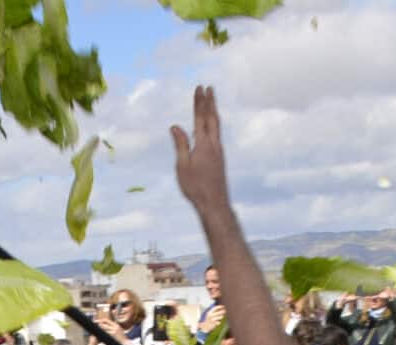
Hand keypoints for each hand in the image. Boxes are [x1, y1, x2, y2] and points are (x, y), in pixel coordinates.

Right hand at [170, 86, 229, 215]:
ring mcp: (219, 152)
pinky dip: (214, 125)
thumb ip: (180, 144)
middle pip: (213, 118)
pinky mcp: (220, 159)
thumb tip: (175, 126)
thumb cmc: (195, 187)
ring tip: (212, 102)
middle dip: (210, 102)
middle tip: (209, 88)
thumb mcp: (182, 166)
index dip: (199, 102)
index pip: (200, 118)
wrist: (215, 204)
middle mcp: (214, 145)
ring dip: (214, 112)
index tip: (199, 87)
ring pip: (217, 127)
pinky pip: (217, 136)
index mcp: (203, 144)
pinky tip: (211, 128)